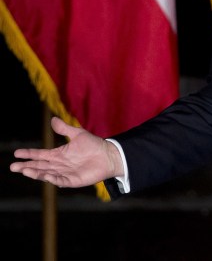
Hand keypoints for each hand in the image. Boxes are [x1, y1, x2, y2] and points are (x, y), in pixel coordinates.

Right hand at [9, 117, 123, 187]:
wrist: (109, 155)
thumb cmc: (94, 145)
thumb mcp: (78, 134)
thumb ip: (64, 129)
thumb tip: (52, 119)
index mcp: (59, 154)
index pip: (40, 155)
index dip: (29, 154)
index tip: (17, 153)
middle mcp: (59, 165)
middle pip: (40, 166)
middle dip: (26, 166)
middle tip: (13, 166)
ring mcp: (66, 173)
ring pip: (47, 174)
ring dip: (36, 173)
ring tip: (24, 170)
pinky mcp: (73, 180)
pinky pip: (61, 181)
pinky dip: (52, 179)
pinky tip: (45, 176)